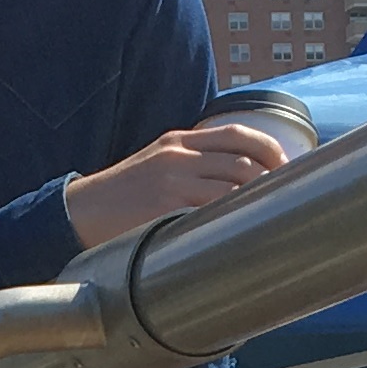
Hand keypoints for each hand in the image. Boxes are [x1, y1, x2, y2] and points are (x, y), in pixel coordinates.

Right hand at [63, 122, 287, 249]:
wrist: (79, 212)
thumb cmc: (123, 196)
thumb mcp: (157, 164)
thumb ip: (193, 165)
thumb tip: (239, 181)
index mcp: (179, 140)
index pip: (238, 134)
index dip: (270, 150)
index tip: (287, 170)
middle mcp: (178, 155)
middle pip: (243, 161)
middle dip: (272, 181)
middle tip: (286, 201)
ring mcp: (171, 181)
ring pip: (232, 187)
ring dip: (256, 203)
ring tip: (269, 218)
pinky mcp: (163, 208)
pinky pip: (210, 212)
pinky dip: (231, 221)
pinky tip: (242, 233)